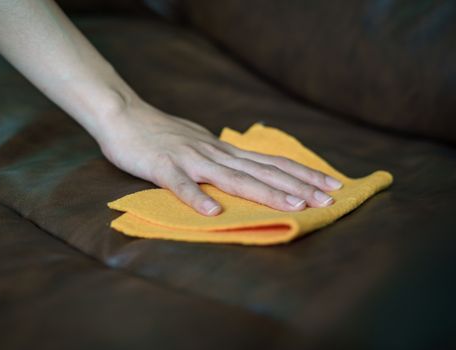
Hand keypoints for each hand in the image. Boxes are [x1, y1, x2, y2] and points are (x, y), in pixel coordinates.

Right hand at [96, 99, 342, 215]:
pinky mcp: (163, 166)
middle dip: (298, 186)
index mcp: (224, 151)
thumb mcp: (201, 144)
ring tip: (294, 206)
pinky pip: (181, 184)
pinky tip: (213, 213)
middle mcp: (215, 153)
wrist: (124, 115)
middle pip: (262, 171)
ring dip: (265, 192)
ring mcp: (190, 159)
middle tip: (329, 200)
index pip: (270, 163)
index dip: (302, 174)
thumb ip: (222, 158)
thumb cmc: (163, 133)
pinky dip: (197, 198)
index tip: (331, 185)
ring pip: (232, 178)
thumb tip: (244, 169)